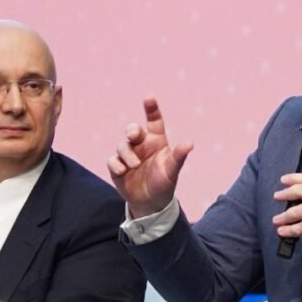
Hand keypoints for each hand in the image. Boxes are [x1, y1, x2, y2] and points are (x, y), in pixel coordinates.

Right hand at [107, 97, 193, 217]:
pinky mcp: (117, 167)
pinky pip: (112, 160)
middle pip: (133, 130)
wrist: (151, 204)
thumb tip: (189, 144)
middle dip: (132, 130)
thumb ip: (179, 156)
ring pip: (122, 145)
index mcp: (156, 141)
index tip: (149, 98)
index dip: (151, 109)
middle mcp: (141, 145)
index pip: (154, 121)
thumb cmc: (164, 183)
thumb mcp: (172, 170)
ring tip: (135, 165)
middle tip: (134, 136)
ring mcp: (128, 155)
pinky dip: (116, 164)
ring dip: (127, 154)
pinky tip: (122, 171)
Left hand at [272, 173, 301, 261]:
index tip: (284, 179)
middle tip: (277, 195)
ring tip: (276, 219)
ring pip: (296, 211)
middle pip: (301, 190)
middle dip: (286, 193)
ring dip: (284, 216)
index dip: (296, 178)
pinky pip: (298, 227)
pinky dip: (288, 230)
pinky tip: (282, 231)